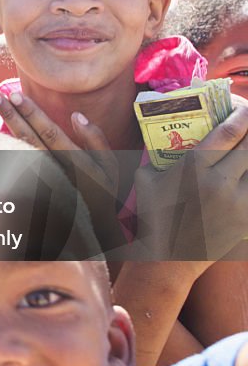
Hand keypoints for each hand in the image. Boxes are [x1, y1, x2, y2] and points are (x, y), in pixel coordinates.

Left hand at [0, 90, 128, 250]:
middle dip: (11, 115)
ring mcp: (42, 180)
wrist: (91, 227)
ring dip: (5, 125)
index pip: (50, 133)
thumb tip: (76, 115)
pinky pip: (16, 162)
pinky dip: (4, 144)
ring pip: (19, 149)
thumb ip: (95, 139)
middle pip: (29, 138)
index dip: (32, 114)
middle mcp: (56, 171)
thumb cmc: (102, 190)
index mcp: (77, 163)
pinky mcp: (32, 187)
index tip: (15, 95)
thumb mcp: (109, 165)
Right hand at [133, 103, 247, 261]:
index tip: (244, 106)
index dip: (242, 114)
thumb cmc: (153, 216)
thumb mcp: (143, 179)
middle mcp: (219, 182)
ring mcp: (237, 202)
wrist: (169, 259)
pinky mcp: (247, 219)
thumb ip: (154, 153)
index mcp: (193, 168)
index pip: (228, 132)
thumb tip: (129, 128)